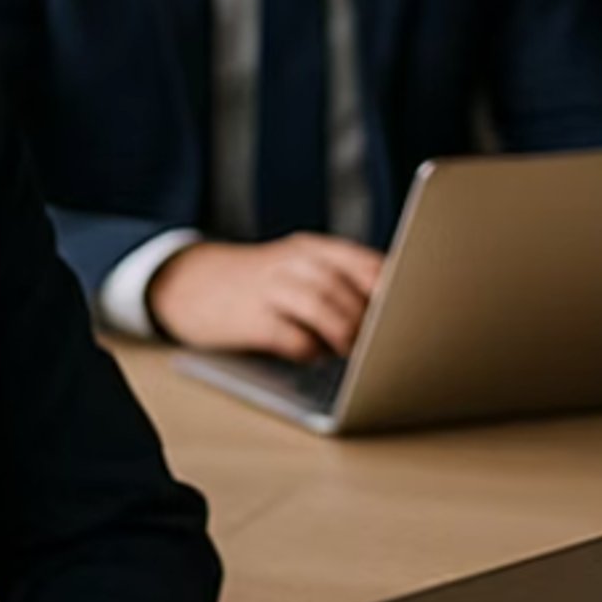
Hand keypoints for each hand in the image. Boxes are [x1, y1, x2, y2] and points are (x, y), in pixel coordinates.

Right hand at [148, 234, 383, 359]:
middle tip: (383, 342)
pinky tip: (312, 354)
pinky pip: (288, 335)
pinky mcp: (247, 318)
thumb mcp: (299, 269)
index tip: (412, 311)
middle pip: (343, 283)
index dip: (392, 288)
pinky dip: (308, 349)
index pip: (364, 262)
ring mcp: (268, 287)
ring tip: (354, 352)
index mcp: (313, 248)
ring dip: (343, 332)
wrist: (189, 284)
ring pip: (319, 304)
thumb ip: (340, 283)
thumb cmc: (262, 284)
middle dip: (368, 317)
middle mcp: (292, 261)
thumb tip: (394, 315)